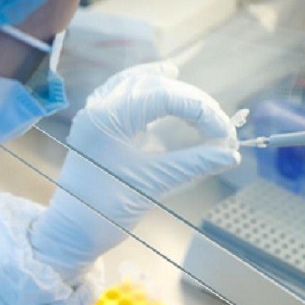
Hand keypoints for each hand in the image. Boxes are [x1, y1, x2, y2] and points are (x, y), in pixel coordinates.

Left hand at [30, 63, 239, 280]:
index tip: (225, 134)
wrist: (72, 230)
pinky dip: (148, 83)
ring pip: (140, 82)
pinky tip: (166, 74)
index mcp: (109, 119)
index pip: (166, 97)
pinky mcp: (98, 121)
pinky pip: (124, 88)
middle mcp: (100, 107)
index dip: (201, 111)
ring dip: (174, 89)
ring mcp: (96, 111)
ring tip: (202, 100)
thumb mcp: (155, 183)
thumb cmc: (107, 210)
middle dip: (193, 102)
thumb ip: (194, 164)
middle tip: (221, 127)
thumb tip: (231, 155)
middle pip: (156, 86)